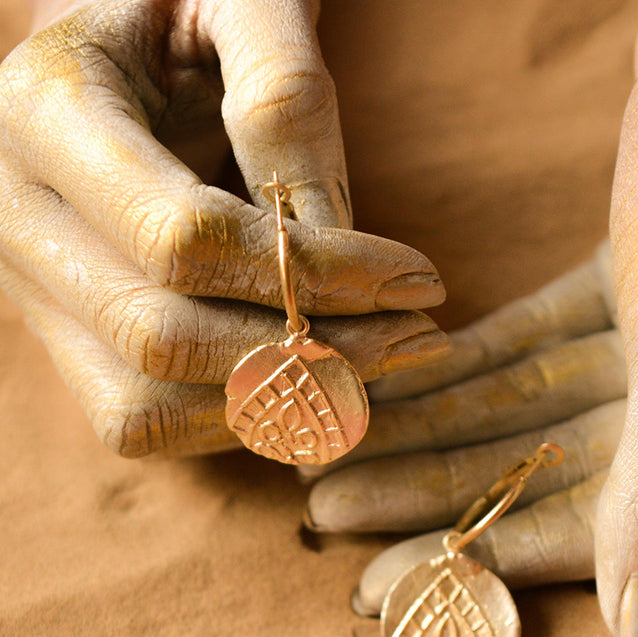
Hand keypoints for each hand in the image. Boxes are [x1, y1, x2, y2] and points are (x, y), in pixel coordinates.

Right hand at [0, 0, 446, 455]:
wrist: (123, 58)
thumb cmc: (189, 11)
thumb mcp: (246, 8)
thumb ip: (285, 105)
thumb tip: (331, 243)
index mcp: (43, 116)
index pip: (185, 238)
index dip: (315, 275)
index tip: (421, 280)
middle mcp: (15, 219)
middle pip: (164, 337)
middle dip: (310, 351)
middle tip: (418, 335)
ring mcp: (34, 292)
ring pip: (150, 402)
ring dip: (280, 399)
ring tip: (383, 360)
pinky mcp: (69, 339)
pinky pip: (148, 418)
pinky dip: (241, 415)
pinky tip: (311, 376)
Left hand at [304, 243, 624, 605]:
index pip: (571, 533)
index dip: (469, 563)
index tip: (372, 588)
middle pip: (526, 471)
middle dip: (418, 491)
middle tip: (321, 506)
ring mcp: (637, 351)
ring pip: (508, 406)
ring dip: (420, 427)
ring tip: (330, 444)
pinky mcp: (608, 288)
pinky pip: (512, 344)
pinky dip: (449, 366)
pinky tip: (385, 380)